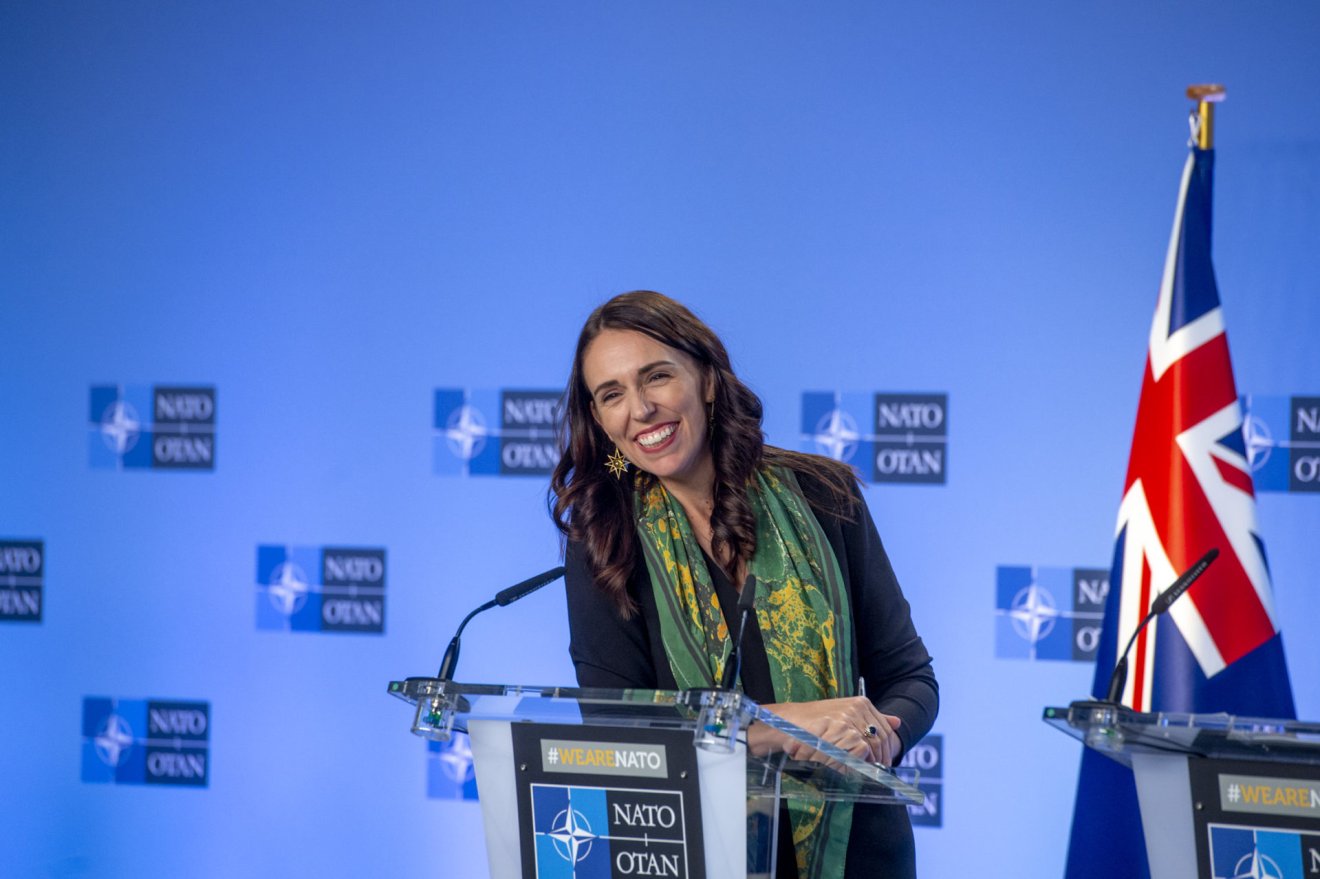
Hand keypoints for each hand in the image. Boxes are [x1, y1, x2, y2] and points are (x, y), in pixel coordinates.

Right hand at [749, 697, 902, 766]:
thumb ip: (871, 719)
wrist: (789, 722)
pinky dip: (849, 761)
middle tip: (871, 770)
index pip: (886, 730)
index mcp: (862, 703)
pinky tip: (837, 762)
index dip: (888, 749)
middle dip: (877, 759)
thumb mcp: (846, 715)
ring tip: (847, 765)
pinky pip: (855, 751)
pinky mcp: (839, 727)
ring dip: (859, 761)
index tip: (885, 763)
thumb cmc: (817, 722)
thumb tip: (898, 722)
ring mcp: (848, 717)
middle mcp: (858, 707)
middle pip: (879, 740)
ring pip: (868, 748)